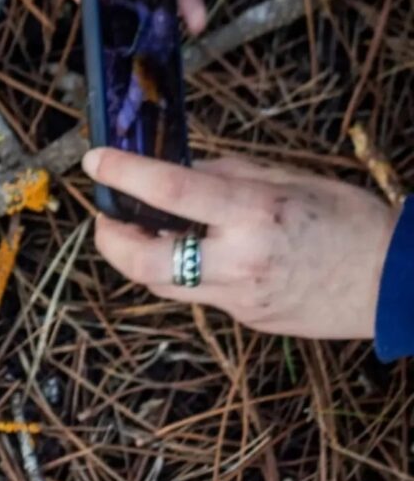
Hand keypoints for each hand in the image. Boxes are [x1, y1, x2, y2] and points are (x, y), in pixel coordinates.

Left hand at [82, 149, 397, 339]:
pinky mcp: (244, 319)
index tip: (95, 161)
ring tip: (137, 227)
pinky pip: (194, 293)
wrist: (391, 283)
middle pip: (144, 263)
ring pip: (162, 284)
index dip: (125, 173)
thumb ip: (224, 176)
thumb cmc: (345, 218)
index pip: (171, 192)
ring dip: (137, 255)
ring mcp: (239, 299)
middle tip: (104, 214)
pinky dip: (179, 267)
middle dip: (108, 239)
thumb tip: (176, 175)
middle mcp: (239, 263)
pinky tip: (189, 247)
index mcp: (253, 216)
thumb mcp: (284, 178)